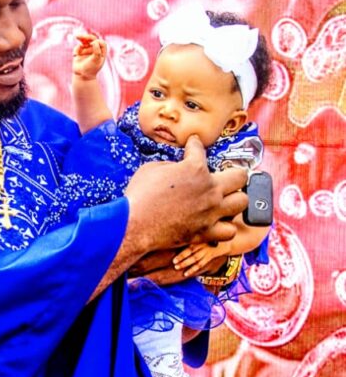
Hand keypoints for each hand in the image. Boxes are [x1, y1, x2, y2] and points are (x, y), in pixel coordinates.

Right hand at [72, 31, 106, 80]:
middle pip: (93, 39)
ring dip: (81, 37)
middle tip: (81, 36)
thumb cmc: (91, 69)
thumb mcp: (96, 60)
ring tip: (76, 36)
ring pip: (85, 40)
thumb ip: (97, 51)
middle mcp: (95, 49)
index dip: (97, 42)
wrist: (82, 75)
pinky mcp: (80, 51)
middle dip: (87, 37)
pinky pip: (78, 46)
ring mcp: (87, 49)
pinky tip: (75, 55)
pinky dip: (76, 49)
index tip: (93, 45)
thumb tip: (94, 41)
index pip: (101, 43)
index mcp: (101, 51)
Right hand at [88, 137, 247, 301]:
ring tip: (225, 200)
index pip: (200, 149)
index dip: (194, 144)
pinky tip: (217, 223)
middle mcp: (210, 189)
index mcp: (196, 168)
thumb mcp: (152, 168)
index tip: (193, 145)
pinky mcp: (206, 232)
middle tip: (224, 175)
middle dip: (232, 172)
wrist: (134, 225)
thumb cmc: (140, 195)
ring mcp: (211, 212)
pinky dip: (225, 227)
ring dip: (234, 199)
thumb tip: (179, 169)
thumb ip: (172, 166)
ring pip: (241, 202)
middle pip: (240, 176)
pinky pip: (229, 231)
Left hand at [173, 238, 232, 277]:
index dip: (182, 254)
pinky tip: (185, 274)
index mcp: (200, 240)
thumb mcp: (201, 234)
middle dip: (183, 259)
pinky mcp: (209, 257)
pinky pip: (200, 265)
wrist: (225, 240)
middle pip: (192, 254)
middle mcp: (203, 246)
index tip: (174, 259)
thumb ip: (191, 237)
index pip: (190, 248)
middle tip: (174, 264)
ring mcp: (207, 252)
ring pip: (196, 260)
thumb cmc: (207, 236)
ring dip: (186, 265)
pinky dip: (193, 270)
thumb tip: (174, 239)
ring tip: (177, 268)